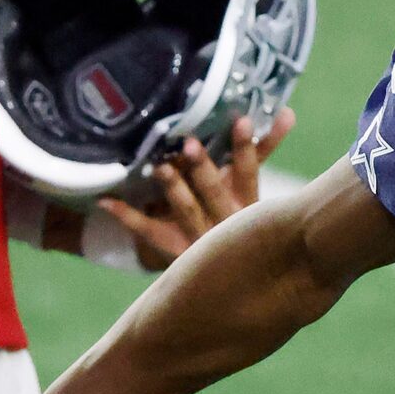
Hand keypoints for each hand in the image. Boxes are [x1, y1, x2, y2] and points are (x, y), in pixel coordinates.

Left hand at [98, 110, 295, 269]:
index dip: (246, 149)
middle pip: (215, 193)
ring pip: (187, 212)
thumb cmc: (244, 223)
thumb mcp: (255, 190)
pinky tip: (106, 201)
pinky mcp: (175, 251)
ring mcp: (200, 240)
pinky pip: (150, 232)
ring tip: (161, 166)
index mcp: (248, 206)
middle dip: (203, 168)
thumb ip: (266, 151)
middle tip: (188, 143)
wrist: (233, 281)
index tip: (242, 120)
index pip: (248, 173)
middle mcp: (226, 224)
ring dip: (174, 188)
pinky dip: (127, 216)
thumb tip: (288, 111)